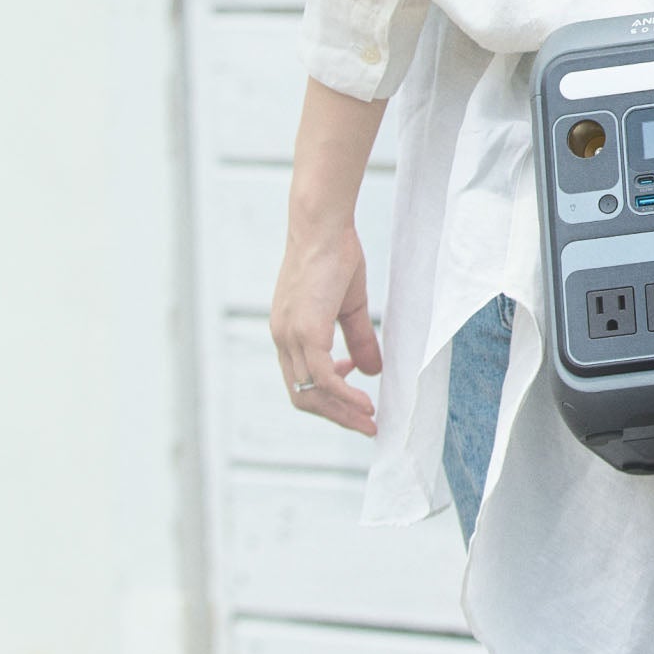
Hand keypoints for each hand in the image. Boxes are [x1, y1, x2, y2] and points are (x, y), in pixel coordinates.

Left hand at [270, 207, 381, 435]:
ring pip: (310, 393)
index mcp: (288, 333)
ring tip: (370, 419)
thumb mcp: (349, 306)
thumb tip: (371, 370)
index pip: (301, 383)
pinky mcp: (304, 332)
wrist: (323, 228)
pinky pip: (322, 378)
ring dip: (342, 413)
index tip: (358, 403)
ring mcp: (290, 337)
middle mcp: (282, 340)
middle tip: (367, 425)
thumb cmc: (335, 256)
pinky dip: (343, 396)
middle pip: (302, 397)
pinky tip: (365, 402)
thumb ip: (358, 339)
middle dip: (337, 417)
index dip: (329, 400)